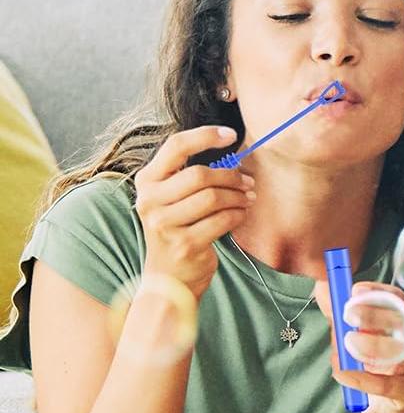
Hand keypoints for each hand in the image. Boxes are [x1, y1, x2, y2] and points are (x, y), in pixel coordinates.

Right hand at [135, 125, 253, 299]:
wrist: (167, 278)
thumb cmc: (176, 231)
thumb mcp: (172, 200)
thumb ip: (189, 178)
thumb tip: (233, 159)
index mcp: (147, 182)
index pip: (175, 146)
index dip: (205, 136)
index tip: (231, 135)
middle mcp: (150, 201)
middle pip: (200, 174)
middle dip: (230, 176)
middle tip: (248, 182)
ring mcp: (165, 224)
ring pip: (213, 198)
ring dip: (238, 197)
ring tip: (248, 199)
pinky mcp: (185, 244)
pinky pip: (222, 220)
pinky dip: (238, 215)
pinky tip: (241, 214)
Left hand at [312, 280, 403, 412]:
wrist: (383, 404)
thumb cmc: (374, 362)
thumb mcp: (355, 334)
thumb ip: (340, 313)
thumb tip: (323, 288)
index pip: (399, 298)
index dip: (378, 292)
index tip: (355, 291)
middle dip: (375, 316)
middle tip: (349, 315)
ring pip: (403, 351)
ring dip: (373, 345)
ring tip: (348, 343)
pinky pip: (387, 384)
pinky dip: (361, 378)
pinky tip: (342, 372)